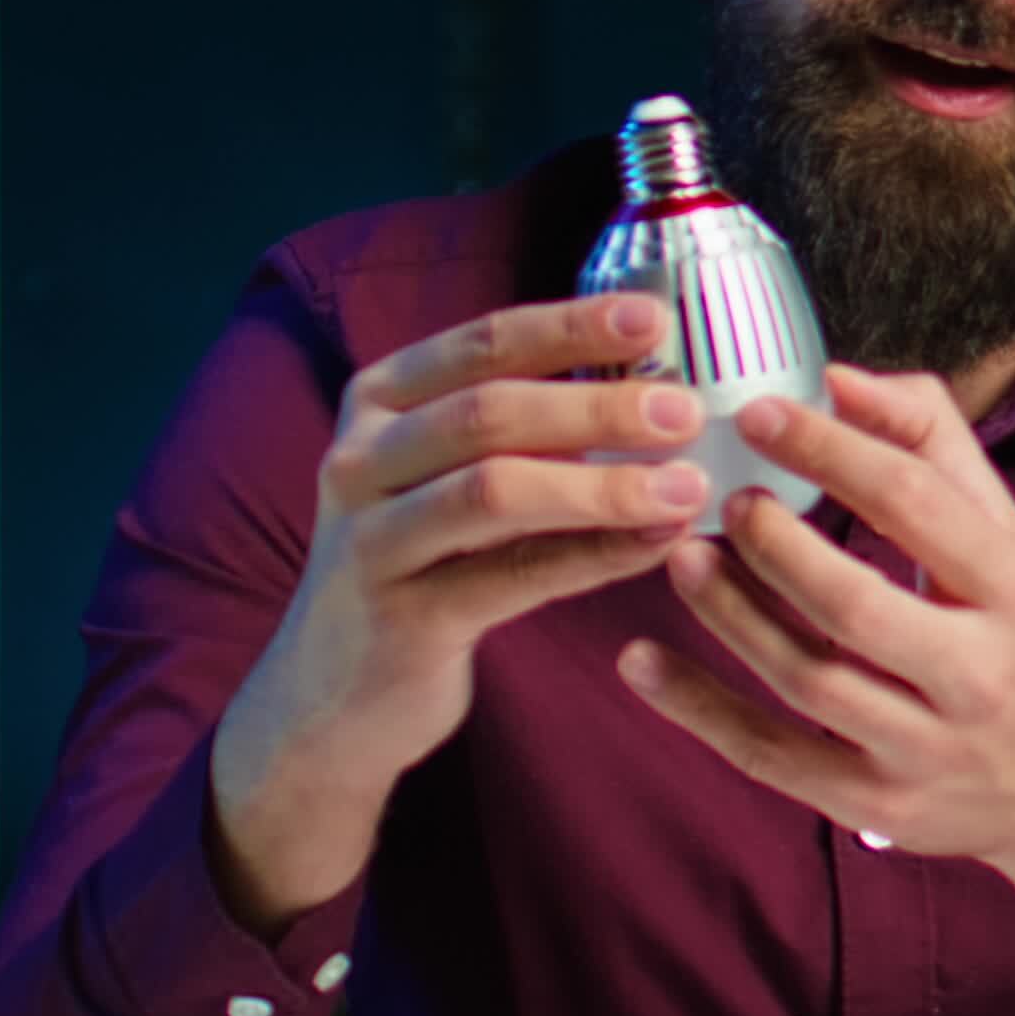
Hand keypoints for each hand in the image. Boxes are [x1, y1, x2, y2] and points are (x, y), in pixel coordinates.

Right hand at [208, 292, 704, 932]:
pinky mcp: (399, 618)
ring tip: (685, 485)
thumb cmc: (417, 565)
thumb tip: (651, 386)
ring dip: (602, 484)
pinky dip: (593, 556)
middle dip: (596, 405)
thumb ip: (518, 432)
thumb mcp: (442, 479)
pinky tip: (654, 546)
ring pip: (495, 492)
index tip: (653, 319)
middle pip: (488, 412)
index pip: (481, 343)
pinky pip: (511, 577)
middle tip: (686, 410)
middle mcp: (359, 458)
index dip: (568, 327)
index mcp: (377, 402)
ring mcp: (370, 539)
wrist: (328, 696)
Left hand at [617, 364, 1014, 1014]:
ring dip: (729, 616)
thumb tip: (837, 379)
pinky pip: (772, 758)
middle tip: (722, 499)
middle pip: (853, 604)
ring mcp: (926, 751)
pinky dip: (699, 712)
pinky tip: (642, 664)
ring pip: (806, 680)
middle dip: (773, 546)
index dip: (829, 450)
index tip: (759, 411)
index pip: (914, 505)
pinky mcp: (878, 806)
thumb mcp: (1010, 535)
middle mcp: (977, 676)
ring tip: (682, 557)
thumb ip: (931, 443)